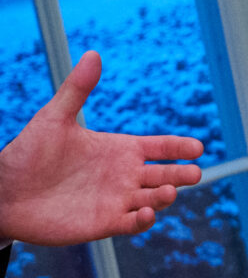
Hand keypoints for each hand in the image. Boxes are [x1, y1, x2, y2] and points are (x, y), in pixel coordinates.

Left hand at [0, 52, 203, 244]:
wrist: (4, 193)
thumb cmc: (26, 154)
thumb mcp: (53, 118)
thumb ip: (77, 89)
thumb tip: (92, 54)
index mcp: (118, 150)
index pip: (159, 148)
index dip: (179, 148)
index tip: (197, 148)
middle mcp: (123, 176)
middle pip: (165, 175)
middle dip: (183, 175)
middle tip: (195, 173)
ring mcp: (116, 200)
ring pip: (154, 199)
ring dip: (165, 197)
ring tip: (168, 191)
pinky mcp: (104, 223)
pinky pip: (132, 223)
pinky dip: (144, 220)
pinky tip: (147, 213)